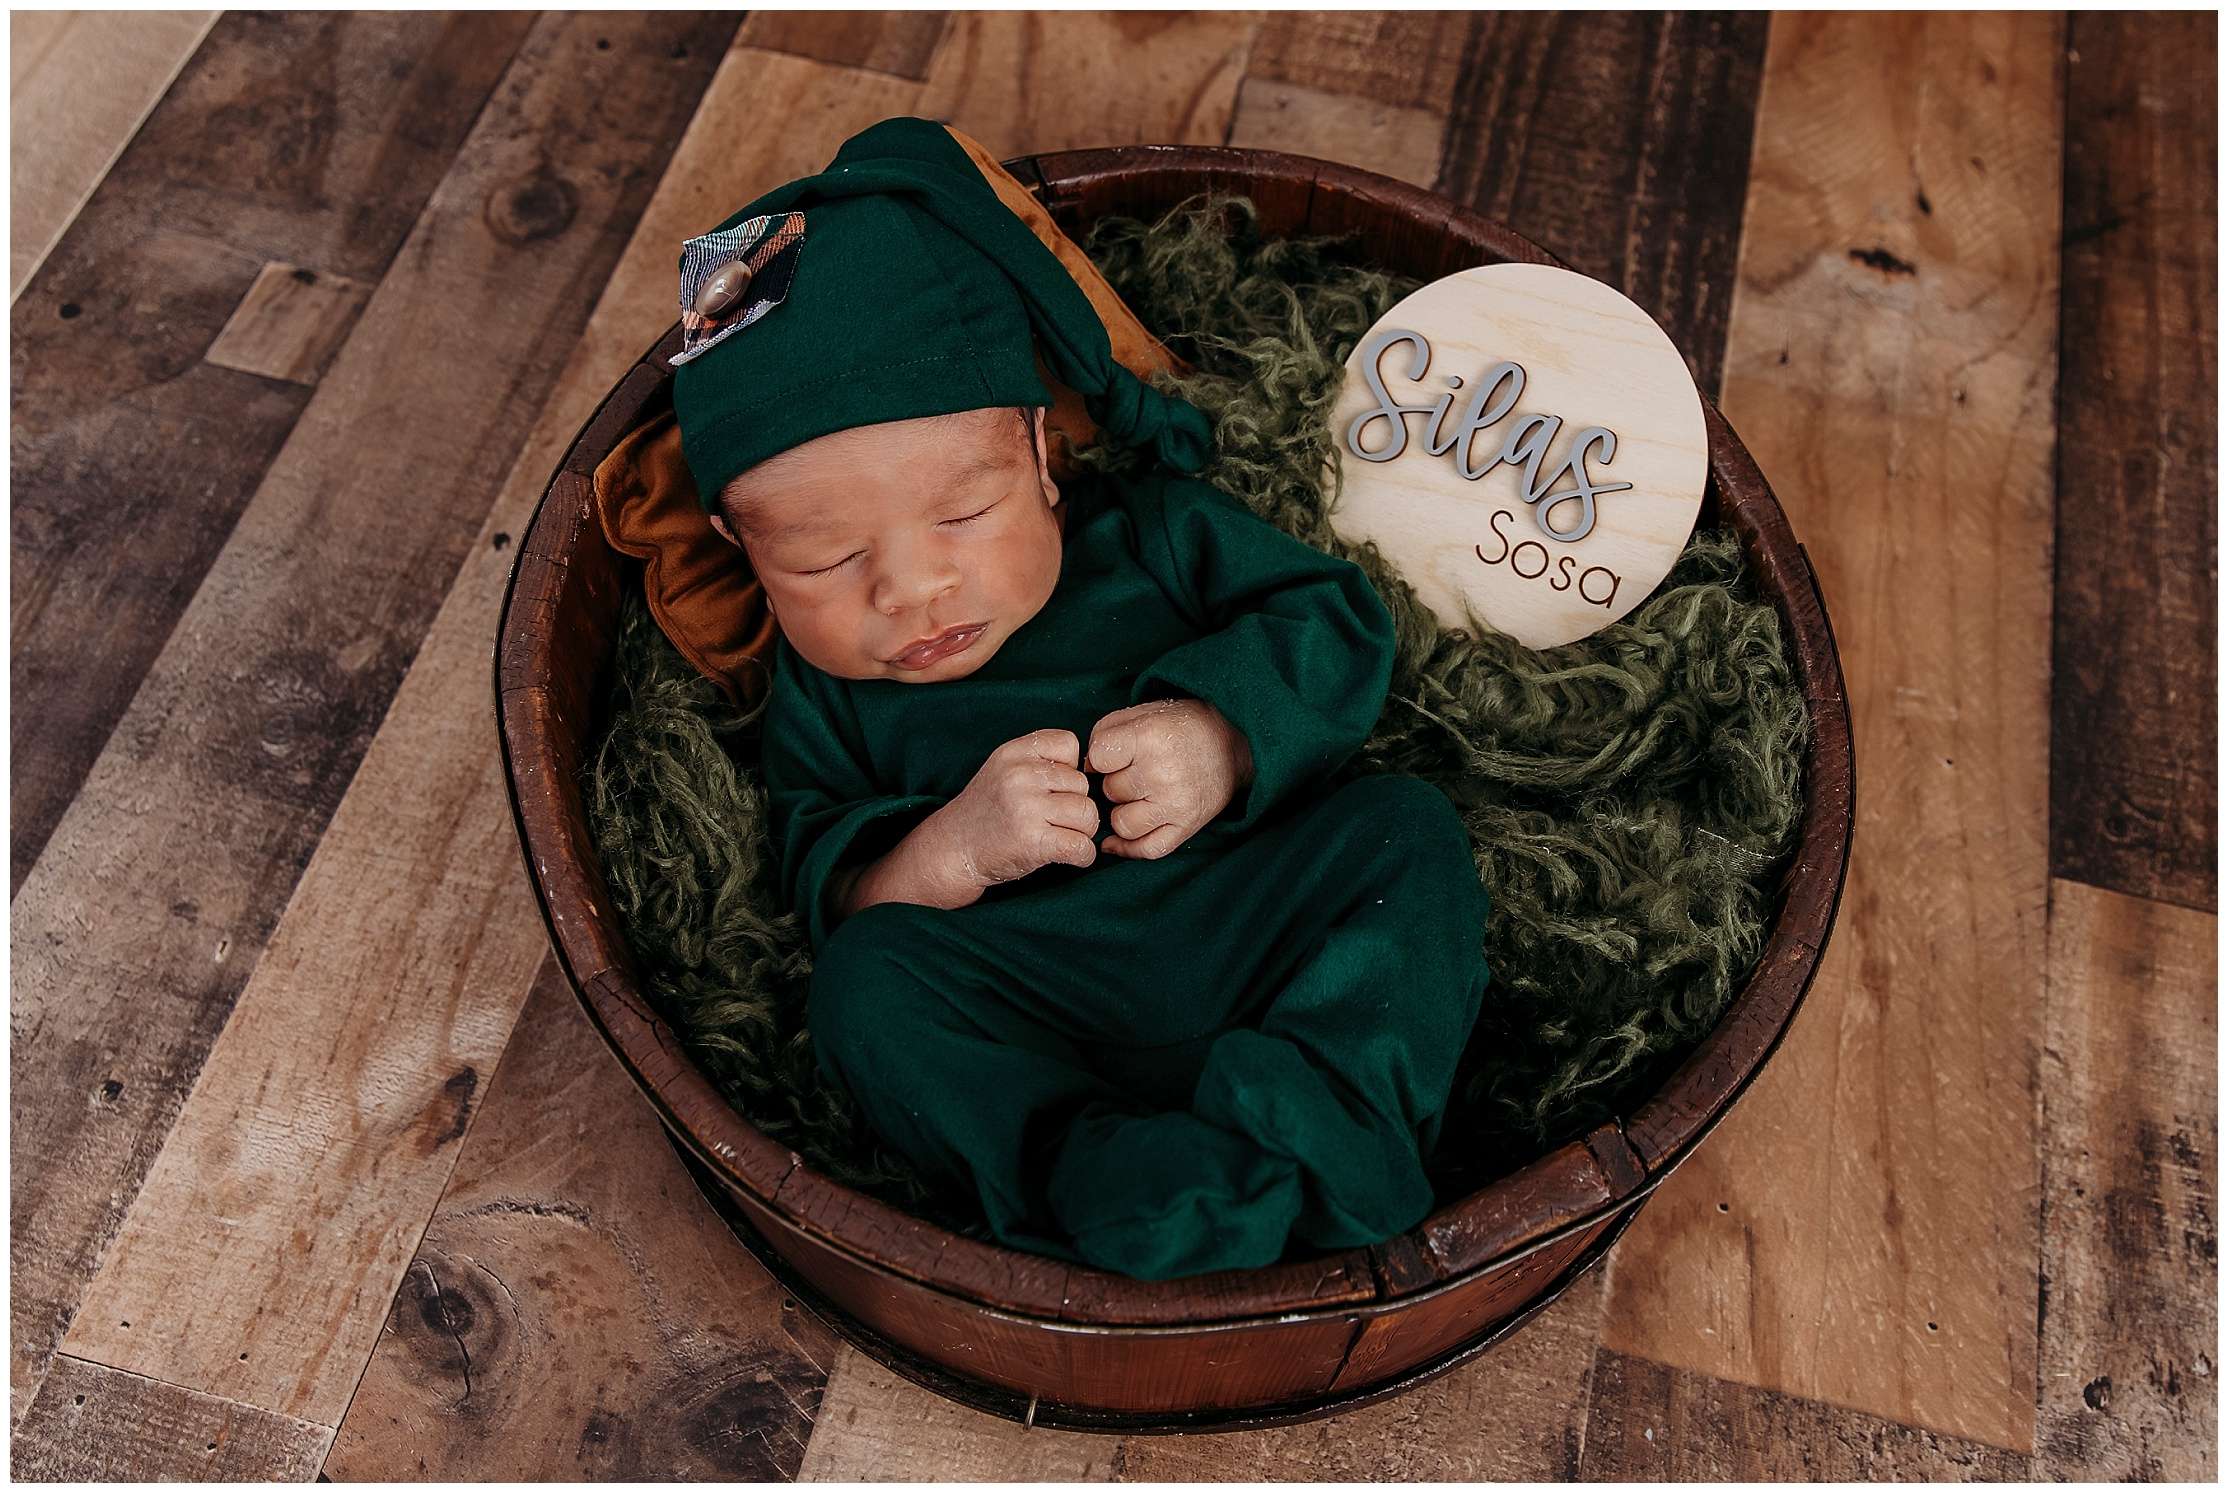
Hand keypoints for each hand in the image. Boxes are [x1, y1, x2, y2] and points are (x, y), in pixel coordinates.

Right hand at [922, 727, 1099, 892]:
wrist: (953, 850)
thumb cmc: (986, 812)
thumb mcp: (1003, 770)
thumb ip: (1039, 761)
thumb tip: (1090, 768)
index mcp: (1013, 753)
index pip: (1068, 744)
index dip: (1069, 768)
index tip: (1053, 788)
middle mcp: (1019, 776)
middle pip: (1082, 785)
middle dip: (1076, 805)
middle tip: (1054, 821)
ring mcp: (1026, 808)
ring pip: (1087, 814)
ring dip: (1082, 831)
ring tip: (1060, 836)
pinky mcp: (1032, 841)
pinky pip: (1082, 846)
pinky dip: (1083, 855)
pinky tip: (1071, 855)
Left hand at [1086, 699, 1253, 859]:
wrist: (1231, 742)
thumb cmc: (1180, 726)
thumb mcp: (1141, 713)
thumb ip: (1104, 734)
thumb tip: (1087, 769)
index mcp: (1149, 737)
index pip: (1098, 758)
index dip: (1100, 757)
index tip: (1114, 755)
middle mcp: (1162, 773)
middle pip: (1110, 791)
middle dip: (1115, 781)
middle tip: (1134, 772)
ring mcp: (1175, 804)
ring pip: (1122, 823)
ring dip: (1123, 811)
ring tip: (1137, 796)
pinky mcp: (1186, 826)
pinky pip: (1146, 849)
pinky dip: (1128, 847)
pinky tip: (1118, 839)